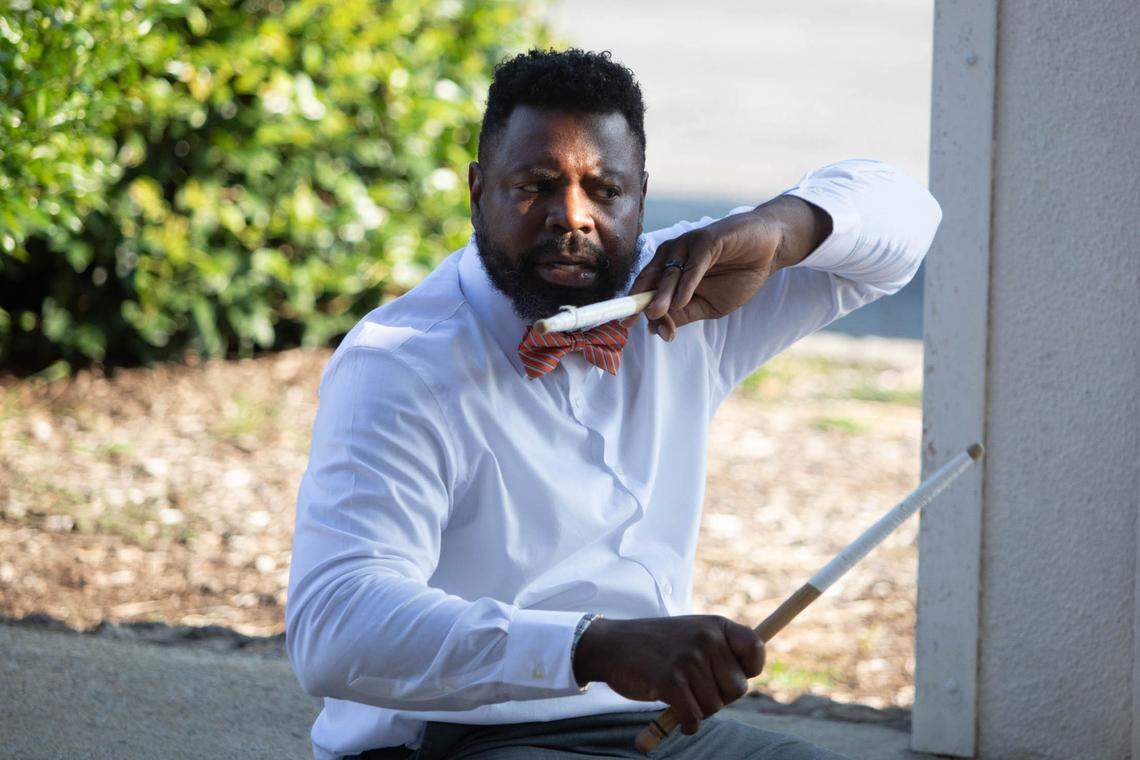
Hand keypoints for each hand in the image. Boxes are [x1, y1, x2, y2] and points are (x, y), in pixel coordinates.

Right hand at [572, 615, 764, 735]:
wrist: (613, 645)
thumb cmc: (657, 646)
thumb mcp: (693, 634)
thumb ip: (720, 651)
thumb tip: (746, 679)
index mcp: (715, 625)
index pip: (756, 648)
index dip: (749, 669)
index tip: (731, 674)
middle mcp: (706, 638)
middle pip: (738, 688)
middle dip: (719, 696)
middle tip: (696, 688)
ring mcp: (688, 659)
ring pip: (715, 706)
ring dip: (698, 709)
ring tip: (680, 693)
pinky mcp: (670, 681)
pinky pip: (694, 717)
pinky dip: (687, 724)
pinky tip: (677, 714)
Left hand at [622, 196, 829, 340]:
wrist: (768, 250)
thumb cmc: (736, 275)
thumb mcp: (708, 305)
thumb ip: (684, 314)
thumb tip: (657, 328)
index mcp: (668, 270)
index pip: (645, 289)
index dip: (634, 308)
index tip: (624, 327)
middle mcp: (672, 255)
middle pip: (651, 281)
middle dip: (642, 304)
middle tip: (633, 324)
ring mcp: (688, 245)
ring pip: (669, 273)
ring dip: (662, 296)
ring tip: (656, 314)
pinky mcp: (707, 240)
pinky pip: (693, 264)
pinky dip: (687, 283)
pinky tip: (683, 300)